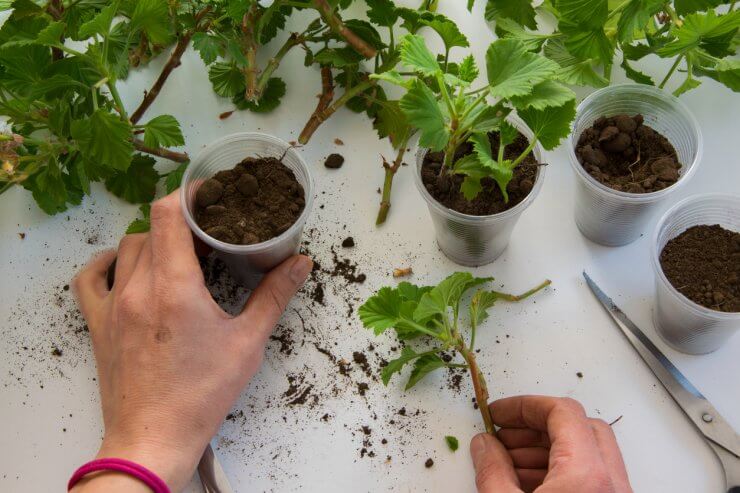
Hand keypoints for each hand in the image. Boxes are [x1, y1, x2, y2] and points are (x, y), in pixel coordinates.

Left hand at [71, 191, 311, 491]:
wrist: (154, 436)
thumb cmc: (202, 393)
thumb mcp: (247, 342)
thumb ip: (274, 295)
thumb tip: (300, 263)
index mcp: (175, 287)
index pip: (169, 215)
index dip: (189, 196)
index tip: (210, 195)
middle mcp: (138, 288)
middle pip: (151, 227)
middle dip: (180, 219)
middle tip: (207, 230)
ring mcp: (112, 305)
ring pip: (127, 248)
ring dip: (153, 239)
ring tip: (179, 251)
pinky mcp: (98, 323)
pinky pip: (91, 277)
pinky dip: (108, 262)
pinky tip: (126, 265)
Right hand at [470, 395, 631, 492]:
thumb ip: (492, 471)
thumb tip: (484, 446)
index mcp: (589, 476)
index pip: (564, 412)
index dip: (526, 406)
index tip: (499, 412)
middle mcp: (613, 485)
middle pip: (581, 428)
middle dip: (537, 426)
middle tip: (504, 433)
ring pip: (588, 456)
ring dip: (546, 450)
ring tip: (507, 462)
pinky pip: (591, 480)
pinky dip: (559, 472)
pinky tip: (526, 484)